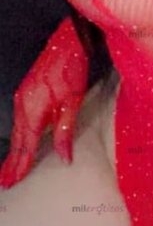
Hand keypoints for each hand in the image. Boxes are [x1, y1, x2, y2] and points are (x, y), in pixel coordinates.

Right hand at [0, 18, 88, 186]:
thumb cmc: (71, 69)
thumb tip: (64, 156)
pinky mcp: (25, 91)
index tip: (14, 180)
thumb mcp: (72, 103)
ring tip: (8, 168)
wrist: (67, 42)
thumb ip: (65, 131)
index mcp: (33, 111)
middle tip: (5, 182)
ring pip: (16, 131)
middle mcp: (22, 106)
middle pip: (17, 141)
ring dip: (13, 151)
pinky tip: (19, 142)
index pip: (26, 146)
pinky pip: (19, 120)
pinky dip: (18, 136)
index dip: (21, 165)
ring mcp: (21, 97)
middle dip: (11, 163)